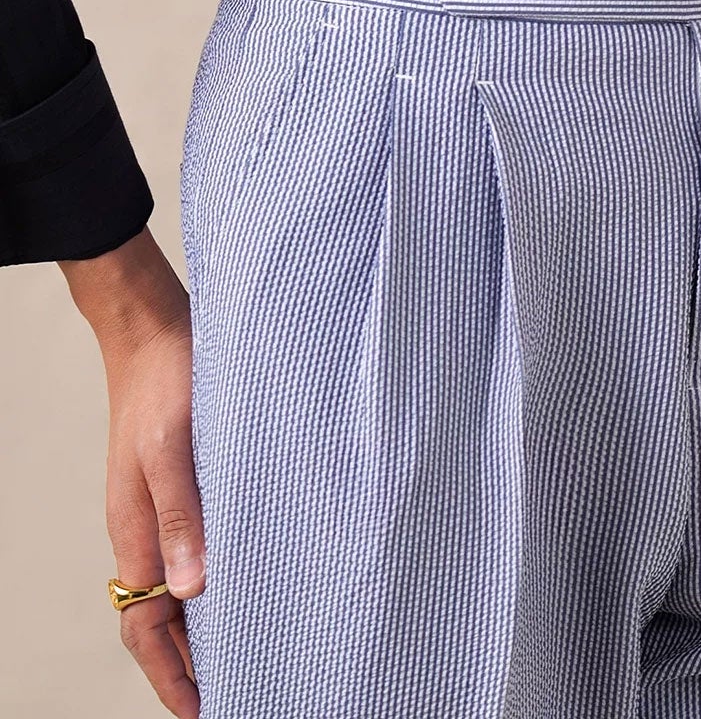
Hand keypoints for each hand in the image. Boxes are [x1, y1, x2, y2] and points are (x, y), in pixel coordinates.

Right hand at [61, 233, 204, 717]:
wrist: (156, 328)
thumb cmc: (166, 380)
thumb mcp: (175, 445)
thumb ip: (182, 515)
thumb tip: (190, 591)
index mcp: (136, 532)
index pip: (146, 629)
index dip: (173, 676)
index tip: (206, 711)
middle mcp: (147, 531)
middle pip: (163, 620)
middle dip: (194, 664)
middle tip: (243, 693)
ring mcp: (164, 510)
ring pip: (180, 589)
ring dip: (209, 624)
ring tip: (255, 651)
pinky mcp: (185, 486)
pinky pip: (196, 549)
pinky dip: (218, 578)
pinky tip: (252, 578)